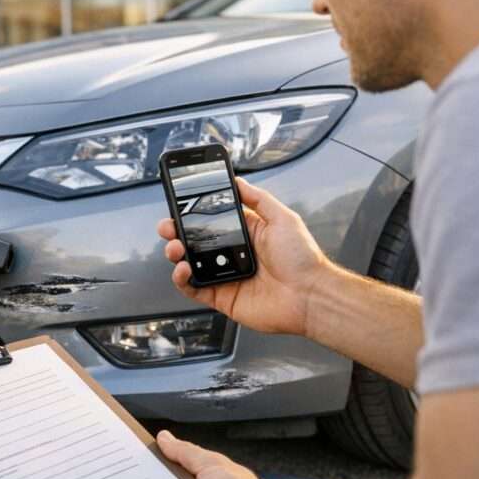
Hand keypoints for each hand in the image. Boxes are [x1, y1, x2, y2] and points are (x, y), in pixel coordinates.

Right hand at [157, 178, 327, 336]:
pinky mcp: (221, 297)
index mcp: (245, 234)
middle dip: (176, 231)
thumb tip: (237, 181)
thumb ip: (258, 198)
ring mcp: (225, 276)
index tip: (179, 203)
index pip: (211, 220)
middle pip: (194, 240)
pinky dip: (182, 279)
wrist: (311, 296)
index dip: (192, 213)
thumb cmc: (302, 259)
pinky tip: (183, 269)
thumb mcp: (282, 218)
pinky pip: (194, 289)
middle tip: (168, 226)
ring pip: (189, 263)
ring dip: (176, 253)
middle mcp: (232, 254)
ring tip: (175, 247)